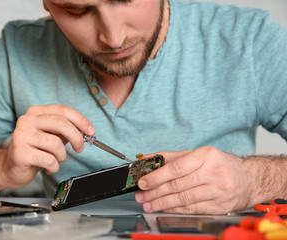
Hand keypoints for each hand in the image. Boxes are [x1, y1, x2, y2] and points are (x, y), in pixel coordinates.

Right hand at [1, 105, 93, 187]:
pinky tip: (48, 167)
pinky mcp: (21, 153)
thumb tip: (86, 131)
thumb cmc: (34, 149)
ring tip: (56, 160)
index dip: (81, 121)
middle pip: (61, 123)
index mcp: (36, 112)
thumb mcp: (51, 135)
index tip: (91, 131)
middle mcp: (27, 121)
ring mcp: (22, 136)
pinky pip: (49, 160)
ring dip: (61, 156)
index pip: (63, 110)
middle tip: (80, 148)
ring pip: (56, 144)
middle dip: (76, 137)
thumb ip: (66, 130)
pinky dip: (54, 167)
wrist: (10, 167)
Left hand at [134, 146, 252, 213]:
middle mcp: (213, 173)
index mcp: (206, 156)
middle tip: (141, 195)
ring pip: (184, 199)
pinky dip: (176, 209)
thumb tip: (148, 159)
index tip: (143, 182)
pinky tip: (164, 209)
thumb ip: (172, 157)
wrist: (251, 179)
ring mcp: (218, 191)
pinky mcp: (220, 206)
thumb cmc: (221, 164)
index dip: (157, 176)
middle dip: (155, 192)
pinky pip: (192, 209)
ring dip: (162, 203)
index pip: (176, 168)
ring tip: (148, 204)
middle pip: (178, 185)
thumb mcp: (198, 154)